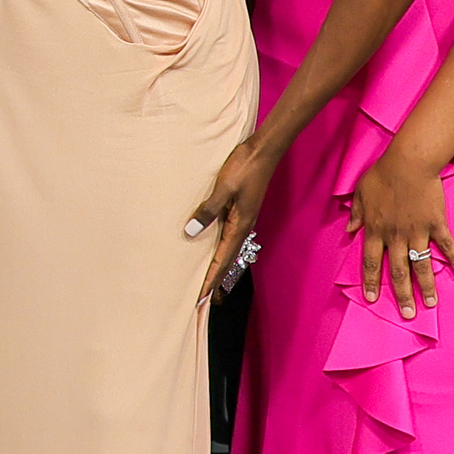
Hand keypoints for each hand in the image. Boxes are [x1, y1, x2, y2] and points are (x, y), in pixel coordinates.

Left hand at [187, 136, 274, 305]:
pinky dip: (219, 251)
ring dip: (218, 268)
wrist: (263, 151)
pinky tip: (212, 250)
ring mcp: (242, 219)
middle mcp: (242, 227)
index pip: (221, 260)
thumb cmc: (244, 167)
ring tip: (208, 284)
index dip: (210, 279)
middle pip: (227, 261)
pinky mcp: (240, 211)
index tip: (200, 297)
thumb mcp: (223, 188)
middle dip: (215, 281)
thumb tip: (191, 233)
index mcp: (240, 225)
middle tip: (204, 301)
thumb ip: (208, 210)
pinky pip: (227, 237)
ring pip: (228, 250)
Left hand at [349, 145, 453, 312]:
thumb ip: (356, 215)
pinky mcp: (436, 224)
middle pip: (398, 271)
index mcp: (375, 230)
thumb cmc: (383, 175)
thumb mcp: (361, 193)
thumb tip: (349, 230)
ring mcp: (418, 232)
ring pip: (421, 265)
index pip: (370, 262)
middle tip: (408, 314)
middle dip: (402, 295)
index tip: (372, 299)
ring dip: (426, 286)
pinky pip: (446, 245)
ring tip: (430, 304)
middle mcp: (396, 236)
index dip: (371, 282)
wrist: (408, 163)